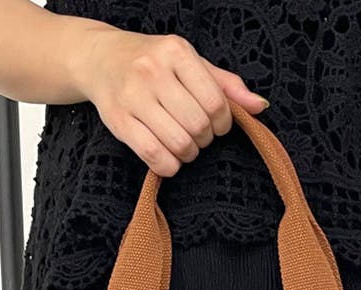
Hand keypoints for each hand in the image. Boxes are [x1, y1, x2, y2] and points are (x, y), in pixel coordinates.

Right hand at [73, 27, 268, 175]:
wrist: (100, 59)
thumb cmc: (152, 62)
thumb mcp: (190, 63)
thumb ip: (225, 85)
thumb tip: (260, 106)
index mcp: (176, 52)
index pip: (215, 102)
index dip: (223, 124)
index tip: (216, 125)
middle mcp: (152, 71)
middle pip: (198, 125)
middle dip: (204, 139)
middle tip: (197, 135)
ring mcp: (133, 96)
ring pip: (178, 143)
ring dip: (188, 154)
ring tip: (183, 145)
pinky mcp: (118, 121)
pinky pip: (154, 155)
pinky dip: (169, 166)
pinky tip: (168, 158)